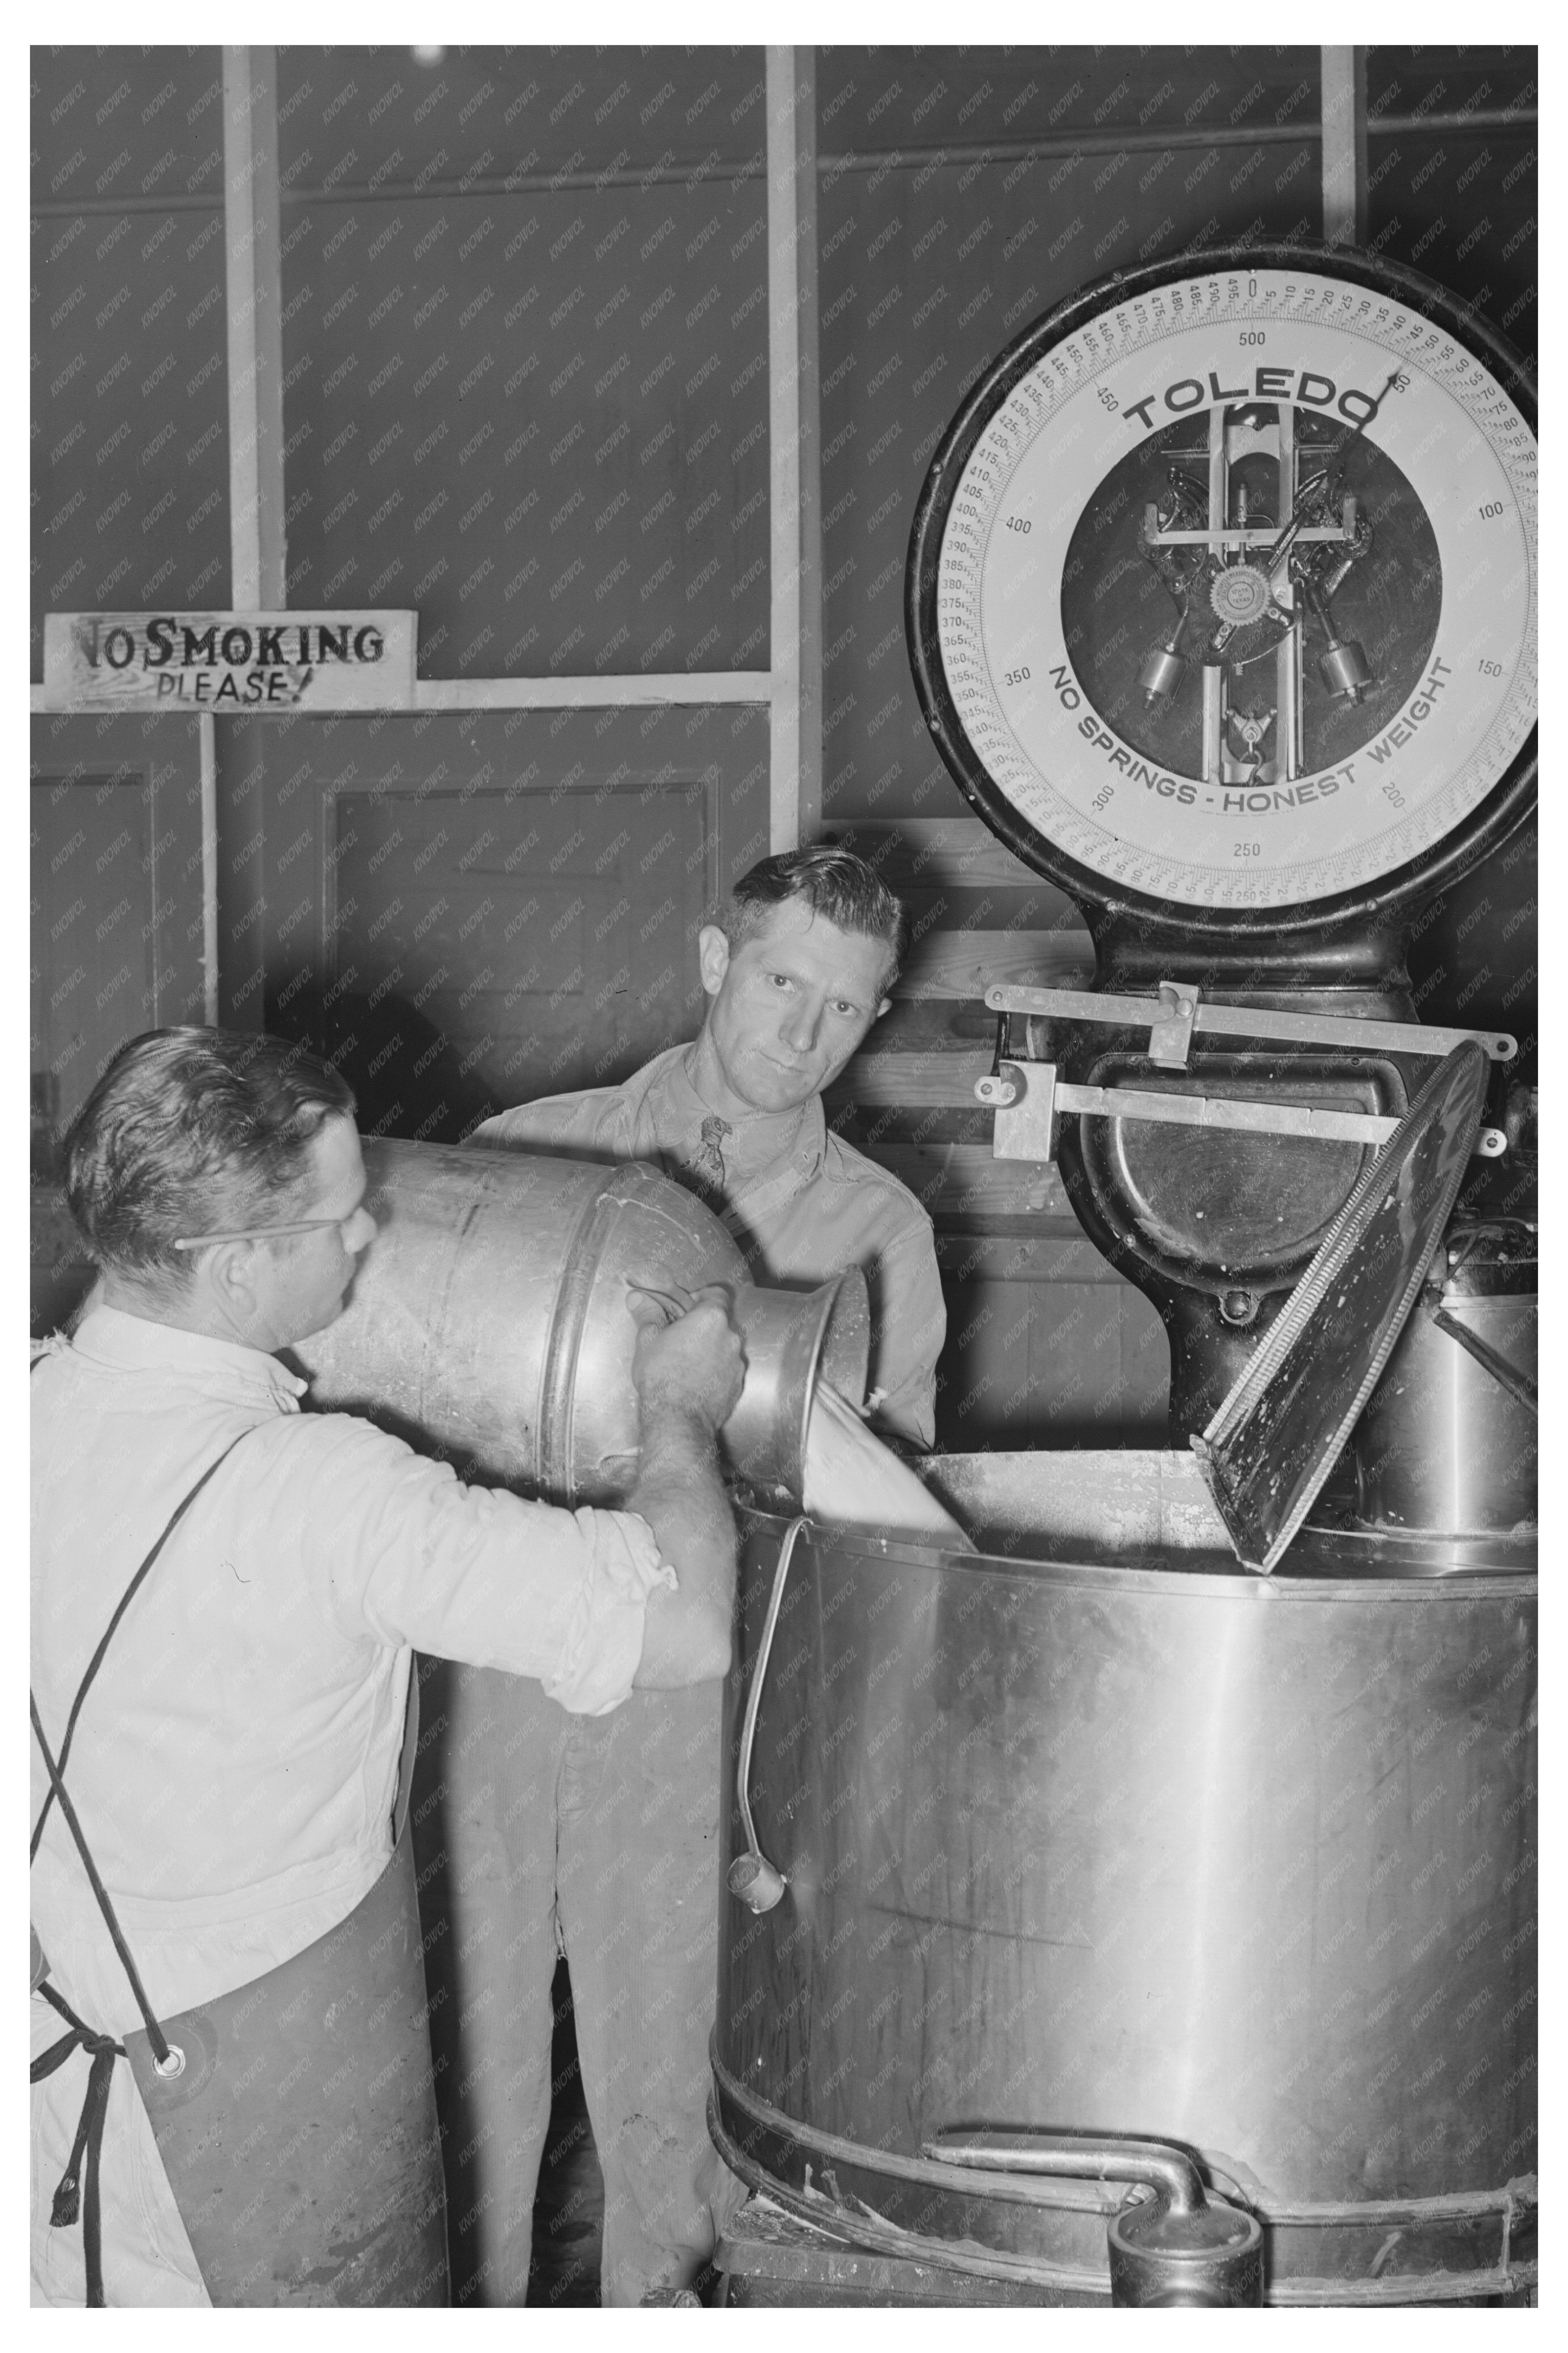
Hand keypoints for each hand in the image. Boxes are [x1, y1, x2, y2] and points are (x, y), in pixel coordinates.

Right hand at [631, 1283, 745, 1433]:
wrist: (677, 1419)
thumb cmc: (661, 1375)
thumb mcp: (648, 1341)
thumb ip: (648, 1315)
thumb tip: (637, 1298)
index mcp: (711, 1318)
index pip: (717, 1294)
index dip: (702, 1298)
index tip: (687, 1308)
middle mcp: (731, 1337)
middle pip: (720, 1323)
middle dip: (702, 1328)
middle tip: (680, 1339)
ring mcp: (737, 1362)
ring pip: (724, 1348)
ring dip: (710, 1350)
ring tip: (686, 1364)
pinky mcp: (738, 1385)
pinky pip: (727, 1370)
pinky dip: (715, 1371)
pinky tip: (696, 1382)